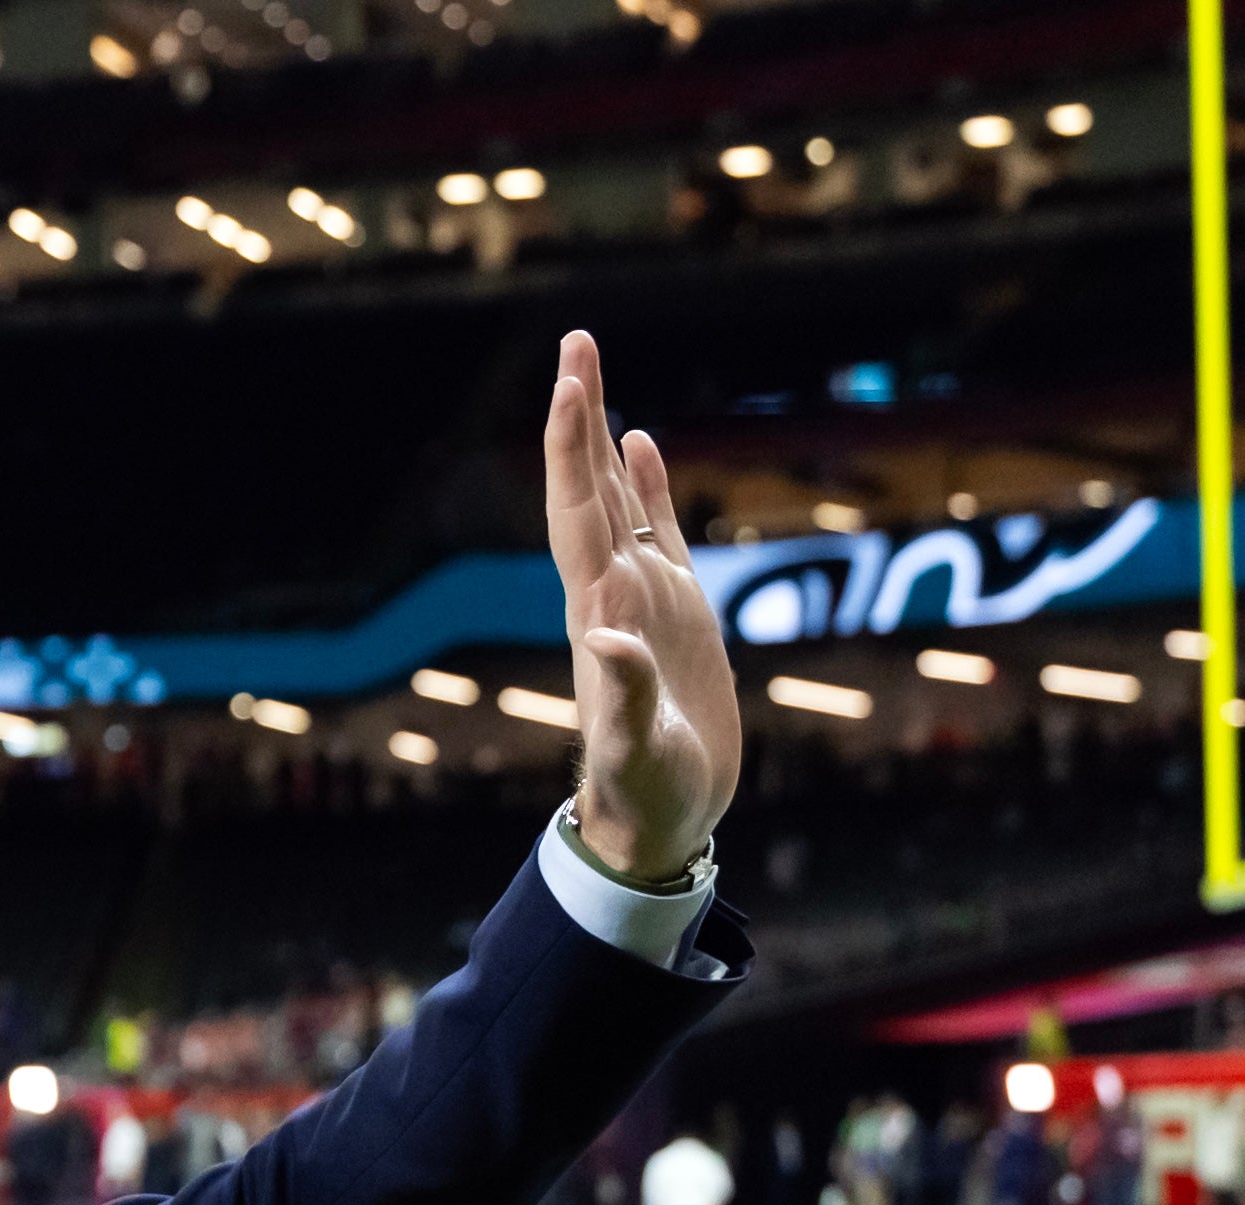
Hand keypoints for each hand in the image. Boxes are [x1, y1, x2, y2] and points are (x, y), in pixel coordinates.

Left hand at [543, 330, 742, 888]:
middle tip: (576, 339)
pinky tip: (639, 444)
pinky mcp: (676, 614)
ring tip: (591, 370)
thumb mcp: (636, 752)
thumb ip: (625, 694)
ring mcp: (643, 599)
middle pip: (589, 487)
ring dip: (603, 436)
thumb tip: (605, 630)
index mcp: (599, 615)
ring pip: (617, 499)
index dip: (570, 451)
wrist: (657, 826)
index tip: (568, 384)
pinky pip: (657, 532)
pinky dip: (646, 486)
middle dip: (581, 414)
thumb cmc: (644, 798)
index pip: (577, 516)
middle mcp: (613, 594)